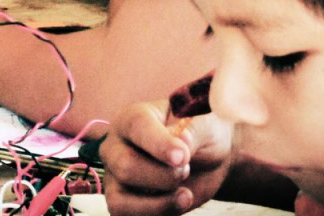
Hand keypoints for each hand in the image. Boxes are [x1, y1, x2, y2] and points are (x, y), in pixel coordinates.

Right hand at [103, 100, 232, 215]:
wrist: (208, 160)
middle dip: (163, 176)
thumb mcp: (206, 125)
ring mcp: (115, 177)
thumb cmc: (201, 135)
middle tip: (186, 169)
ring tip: (185, 195)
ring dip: (158, 205)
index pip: (137, 127)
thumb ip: (193, 132)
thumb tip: (182, 142)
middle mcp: (116, 146)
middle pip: (125, 167)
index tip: (183, 157)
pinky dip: (159, 214)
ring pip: (120, 201)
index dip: (159, 144)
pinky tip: (177, 203)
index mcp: (133, 118)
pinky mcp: (122, 203)